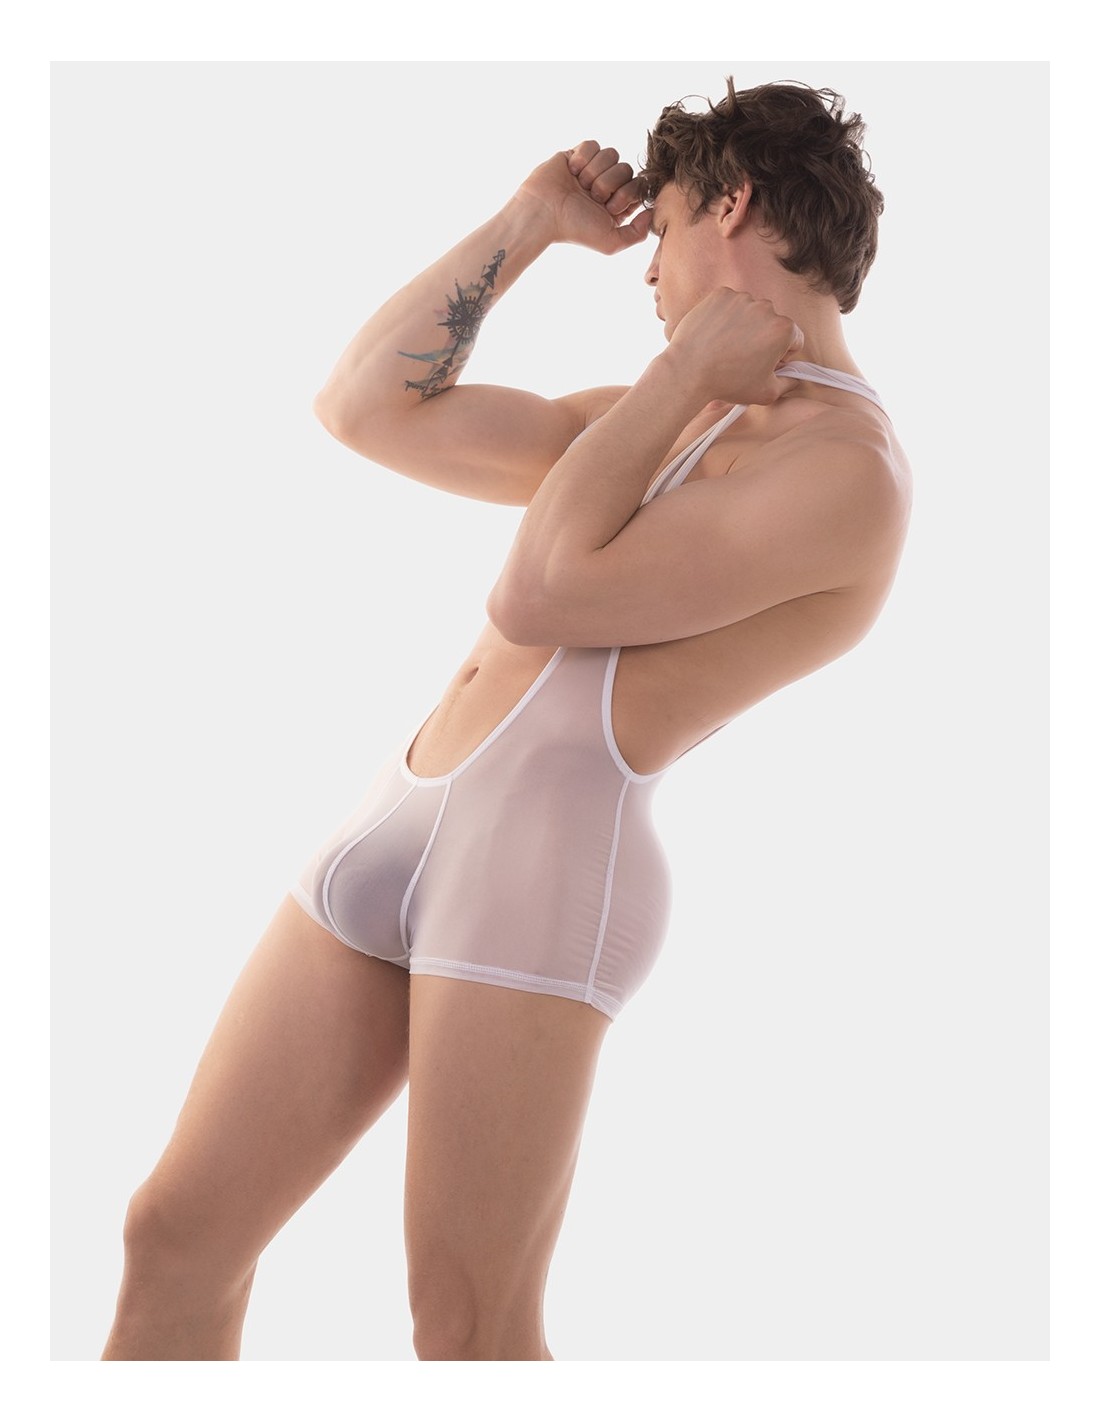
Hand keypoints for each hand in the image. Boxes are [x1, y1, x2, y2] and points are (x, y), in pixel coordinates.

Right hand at [514, 142, 651, 253]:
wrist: (543, 213)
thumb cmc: (574, 230)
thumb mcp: (611, 242)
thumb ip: (637, 233)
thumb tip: (652, 212)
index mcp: (617, 204)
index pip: (639, 185)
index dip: (627, 193)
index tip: (610, 206)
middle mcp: (607, 185)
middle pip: (626, 168)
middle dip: (609, 183)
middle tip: (591, 196)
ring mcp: (592, 169)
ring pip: (611, 154)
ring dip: (595, 171)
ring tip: (579, 185)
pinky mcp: (577, 154)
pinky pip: (593, 144)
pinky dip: (583, 158)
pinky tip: (571, 171)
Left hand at [665, 287, 804, 405]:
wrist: (689, 371)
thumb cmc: (727, 383)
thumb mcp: (767, 393)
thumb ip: (789, 383)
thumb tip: (795, 377)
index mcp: (783, 329)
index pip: (794, 339)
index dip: (782, 355)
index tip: (767, 362)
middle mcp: (766, 308)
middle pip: (772, 323)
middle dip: (763, 338)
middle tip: (744, 358)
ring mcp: (742, 299)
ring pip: (751, 312)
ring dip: (744, 326)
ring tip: (726, 348)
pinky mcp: (720, 295)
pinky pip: (730, 304)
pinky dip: (725, 316)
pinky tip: (716, 335)